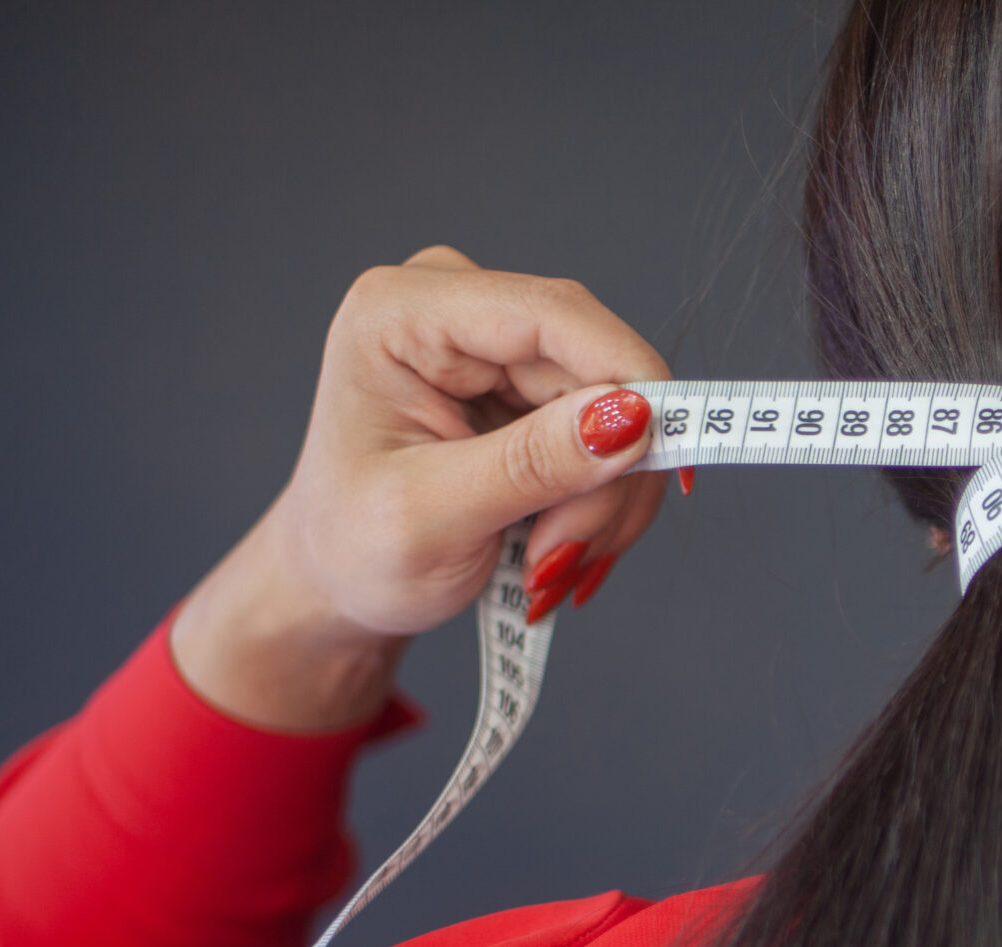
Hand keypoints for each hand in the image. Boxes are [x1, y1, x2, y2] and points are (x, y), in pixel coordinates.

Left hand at [171, 248, 669, 729]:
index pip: (553, 314)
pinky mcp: (528, 387)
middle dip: (605, 474)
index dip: (628, 377)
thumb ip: (531, 463)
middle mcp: (456, 310)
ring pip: (621, 408)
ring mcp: (497, 347)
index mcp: (403, 313)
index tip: (664, 458)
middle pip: (596, 368)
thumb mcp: (433, 516)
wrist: (336, 581)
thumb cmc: (354, 548)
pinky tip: (560, 541)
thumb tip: (631, 417)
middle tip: (569, 559)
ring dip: (609, 498)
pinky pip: (613, 434)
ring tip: (552, 562)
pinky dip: (604, 499)